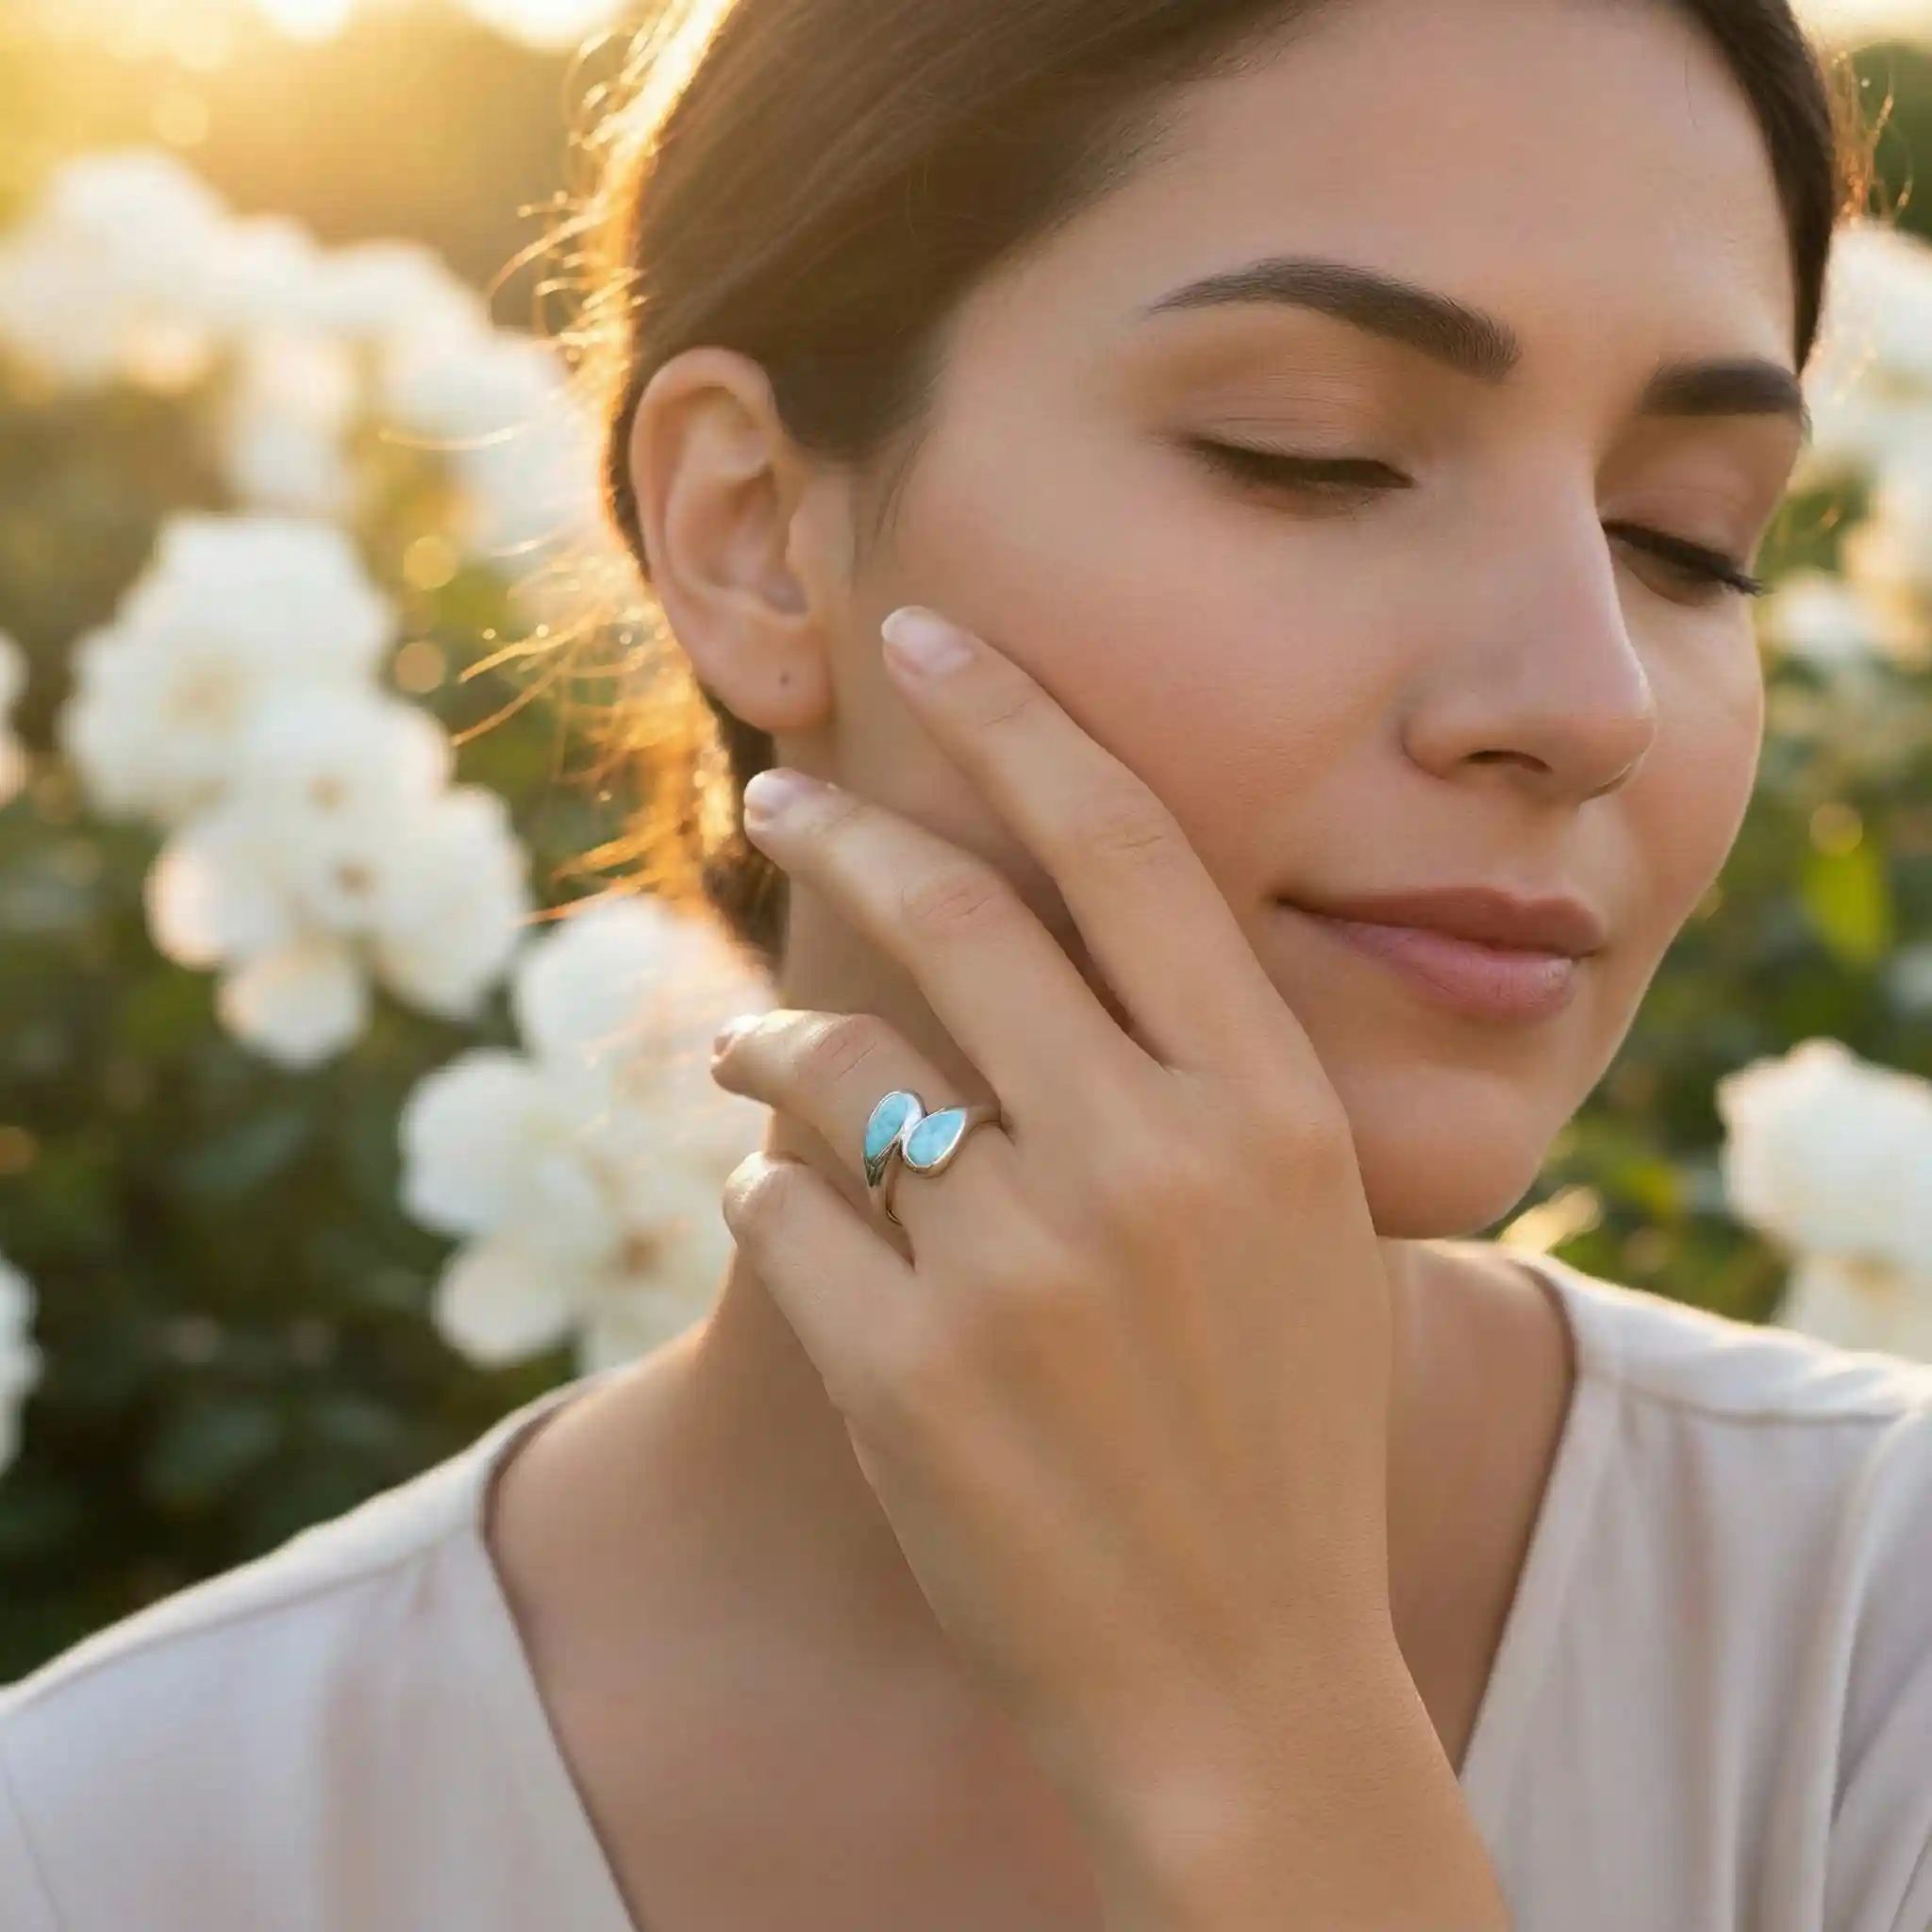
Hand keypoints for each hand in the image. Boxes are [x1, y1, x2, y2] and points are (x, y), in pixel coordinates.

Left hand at [708, 605, 1403, 1855]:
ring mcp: (1019, 1268)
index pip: (1123, 843)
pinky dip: (766, 1193)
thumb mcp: (1300, 1235)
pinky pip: (781, 1215)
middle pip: (952, 913)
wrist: (1243, 1682)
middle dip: (841, 828)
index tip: (929, 639)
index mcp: (1265, 1106)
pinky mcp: (906, 1375)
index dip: (1014, 717)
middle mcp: (1148, 1159)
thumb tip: (1060, 946)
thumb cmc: (1277, 1440)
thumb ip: (1204, 1085)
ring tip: (742, 1042)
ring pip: (830, 1062)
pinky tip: (783, 1213)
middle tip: (780, 790)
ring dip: (766, 1034)